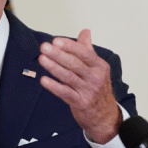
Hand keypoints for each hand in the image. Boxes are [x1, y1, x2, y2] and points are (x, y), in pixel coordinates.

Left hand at [38, 29, 120, 143]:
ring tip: (42, 59)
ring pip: (68, 77)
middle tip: (45, 47)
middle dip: (58, 54)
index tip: (56, 41)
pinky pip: (65, 93)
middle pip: (74, 64)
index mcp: (99, 66)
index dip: (70, 46)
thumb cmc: (98, 88)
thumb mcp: (97, 68)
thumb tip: (85, 32)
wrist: (105, 115)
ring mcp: (88, 90)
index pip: (84, 53)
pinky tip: (44, 80)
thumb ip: (88, 50)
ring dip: (54, 67)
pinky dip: (54, 86)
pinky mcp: (80, 102)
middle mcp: (95, 77)